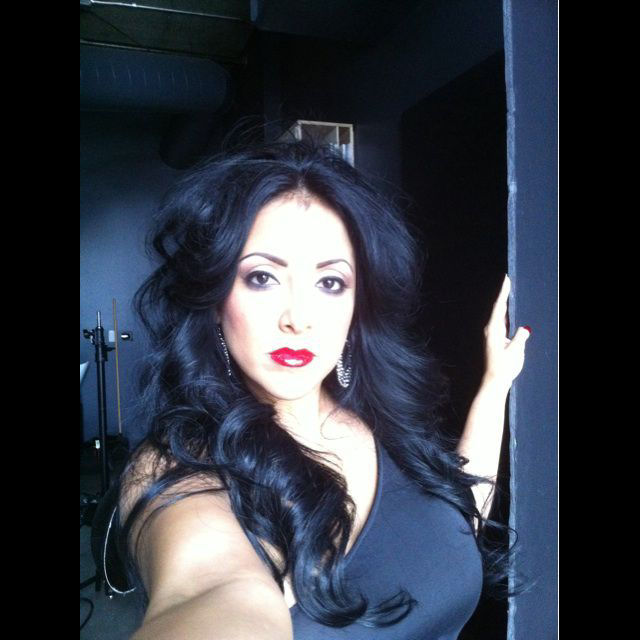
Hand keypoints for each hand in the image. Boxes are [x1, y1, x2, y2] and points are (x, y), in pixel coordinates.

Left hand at [482, 274, 530, 388]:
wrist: (494, 382)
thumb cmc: (504, 367)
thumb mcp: (516, 351)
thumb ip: (521, 338)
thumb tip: (525, 329)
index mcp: (493, 329)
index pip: (499, 306)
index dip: (503, 292)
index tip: (506, 279)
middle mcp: (490, 330)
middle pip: (498, 309)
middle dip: (504, 295)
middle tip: (508, 281)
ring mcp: (491, 336)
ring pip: (500, 317)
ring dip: (505, 306)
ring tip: (511, 294)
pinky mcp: (494, 342)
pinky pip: (501, 324)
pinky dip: (506, 317)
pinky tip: (510, 315)